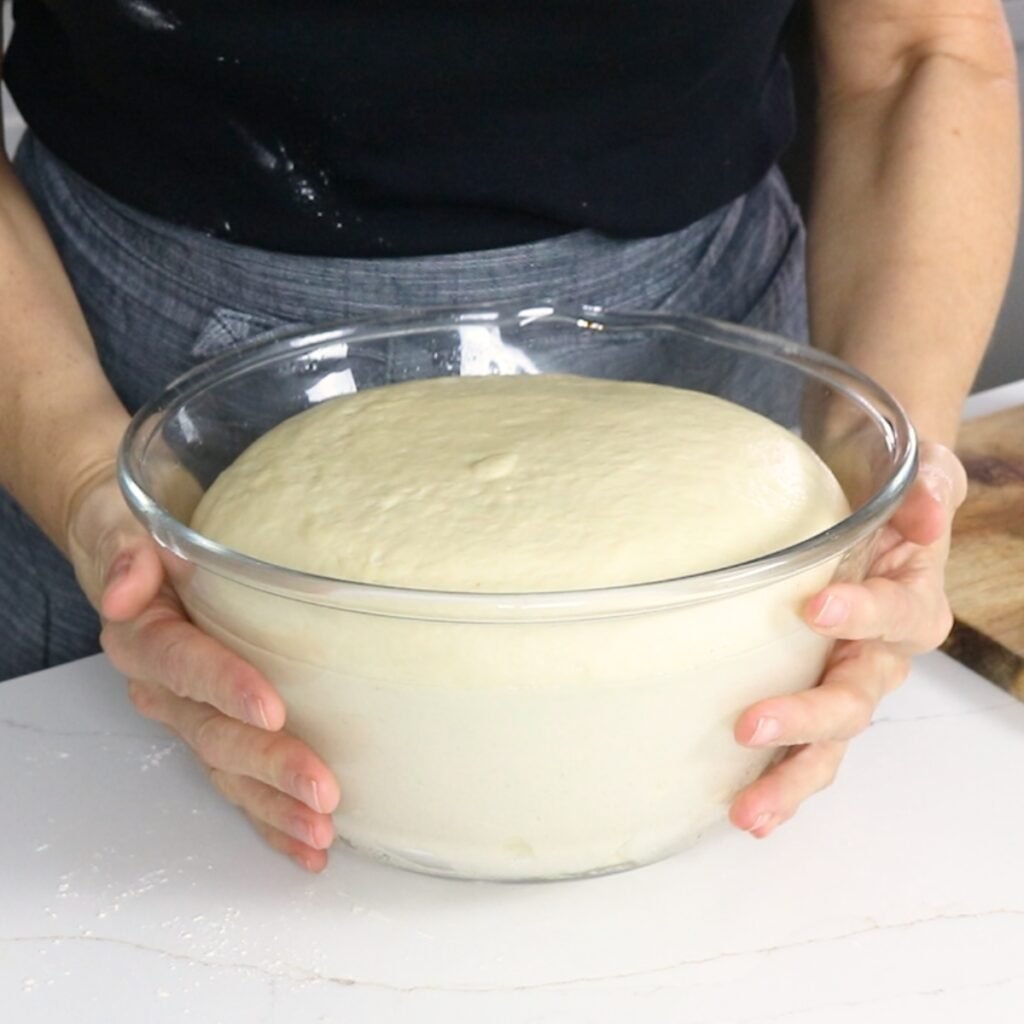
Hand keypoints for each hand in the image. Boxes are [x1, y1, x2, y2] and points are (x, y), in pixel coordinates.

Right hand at [66, 470, 340, 870]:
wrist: (131, 551)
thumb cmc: (140, 534)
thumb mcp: (127, 525)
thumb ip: (127, 553)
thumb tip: (123, 589)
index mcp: (144, 636)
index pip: (184, 662)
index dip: (225, 687)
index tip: (272, 711)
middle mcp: (162, 686)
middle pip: (213, 733)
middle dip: (269, 766)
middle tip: (320, 791)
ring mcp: (186, 715)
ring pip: (227, 770)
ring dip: (273, 807)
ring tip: (320, 835)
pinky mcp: (211, 728)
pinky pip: (237, 781)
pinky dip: (269, 817)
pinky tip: (305, 845)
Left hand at [729, 442, 967, 836]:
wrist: (870, 514)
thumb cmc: (887, 501)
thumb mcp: (918, 477)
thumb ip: (925, 491)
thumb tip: (922, 512)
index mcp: (911, 602)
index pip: (895, 613)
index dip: (862, 614)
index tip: (816, 607)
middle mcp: (882, 655)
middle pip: (856, 698)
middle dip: (807, 717)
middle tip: (751, 724)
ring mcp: (846, 684)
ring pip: (830, 745)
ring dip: (789, 777)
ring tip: (747, 812)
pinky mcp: (813, 698)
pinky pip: (804, 750)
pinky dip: (777, 781)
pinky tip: (740, 810)